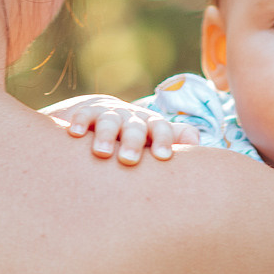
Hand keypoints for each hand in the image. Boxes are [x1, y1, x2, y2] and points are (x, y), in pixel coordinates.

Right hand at [42, 95, 198, 164]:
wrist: (101, 112)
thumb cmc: (134, 135)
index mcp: (152, 126)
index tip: (164, 157)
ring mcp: (109, 114)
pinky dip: (79, 122)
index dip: (164, 141)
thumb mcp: (154, 137)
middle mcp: (132, 119)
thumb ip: (176, 137)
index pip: (162, 130)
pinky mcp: (86, 112)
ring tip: (102, 153)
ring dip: (106, 136)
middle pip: (136, 128)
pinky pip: (83, 115)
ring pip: (110, 122)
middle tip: (130, 160)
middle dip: (133, 142)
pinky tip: (74, 134)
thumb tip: (198, 141)